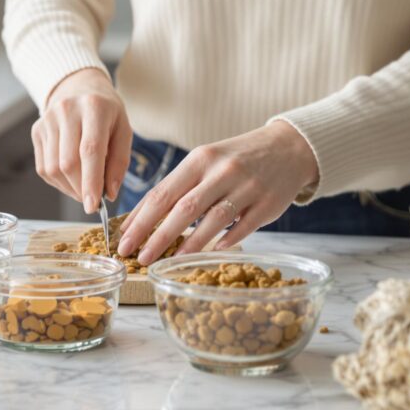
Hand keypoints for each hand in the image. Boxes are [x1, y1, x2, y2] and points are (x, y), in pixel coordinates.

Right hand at [31, 68, 132, 212]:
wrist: (79, 87)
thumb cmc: (106, 112)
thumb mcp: (123, 130)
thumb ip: (119, 162)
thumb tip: (109, 193)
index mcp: (94, 107)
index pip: (90, 150)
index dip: (91, 181)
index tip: (93, 206)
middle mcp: (66, 110)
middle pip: (68, 162)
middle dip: (81, 189)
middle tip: (93, 200)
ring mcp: (47, 120)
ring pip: (53, 168)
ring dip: (69, 188)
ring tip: (83, 188)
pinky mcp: (37, 130)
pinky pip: (44, 167)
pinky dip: (58, 181)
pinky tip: (71, 178)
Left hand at [116, 121, 318, 263]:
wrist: (286, 147)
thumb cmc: (234, 159)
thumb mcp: (204, 162)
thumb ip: (176, 188)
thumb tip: (139, 219)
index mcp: (199, 160)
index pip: (162, 193)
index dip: (140, 220)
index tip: (123, 241)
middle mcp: (221, 171)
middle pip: (183, 208)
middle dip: (157, 236)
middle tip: (139, 257)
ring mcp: (246, 186)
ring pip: (213, 219)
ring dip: (189, 244)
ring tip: (170, 261)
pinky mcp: (267, 203)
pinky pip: (244, 225)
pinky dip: (227, 240)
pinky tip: (213, 252)